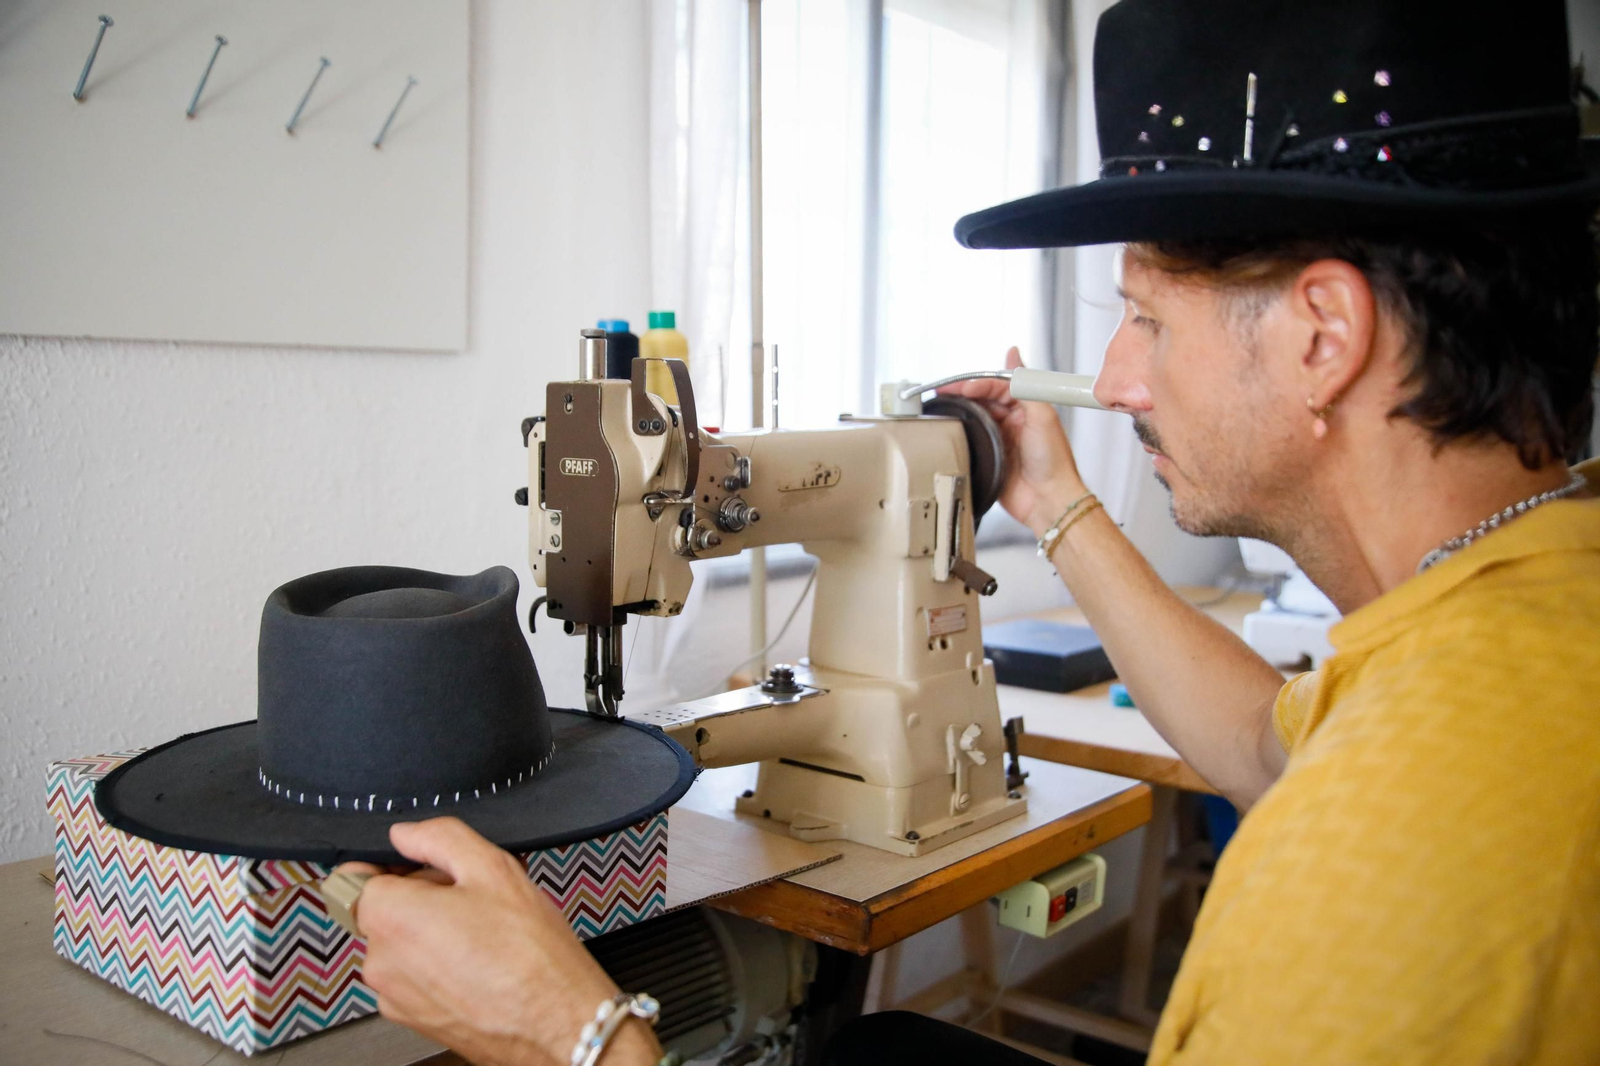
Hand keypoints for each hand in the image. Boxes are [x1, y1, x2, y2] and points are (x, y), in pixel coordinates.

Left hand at [337, 818, 661, 1065]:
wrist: (556, 1022)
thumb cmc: (530, 954)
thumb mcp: (493, 868)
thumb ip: (440, 838)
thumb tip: (406, 834)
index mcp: (392, 917)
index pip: (355, 878)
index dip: (394, 868)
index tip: (422, 872)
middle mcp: (381, 962)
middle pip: (382, 912)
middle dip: (419, 900)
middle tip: (470, 901)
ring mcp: (395, 998)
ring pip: (400, 947)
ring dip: (430, 935)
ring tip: (483, 937)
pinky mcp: (413, 1021)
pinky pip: (414, 979)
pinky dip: (438, 968)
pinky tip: (481, 964)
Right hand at [942, 347, 1087, 535]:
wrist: (1048, 501)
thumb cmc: (1054, 462)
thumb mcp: (1042, 416)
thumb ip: (1026, 385)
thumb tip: (1013, 354)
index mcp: (1026, 407)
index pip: (997, 385)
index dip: (977, 383)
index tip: (961, 387)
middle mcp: (1012, 420)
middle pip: (982, 398)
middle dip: (962, 393)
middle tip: (942, 392)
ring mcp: (999, 438)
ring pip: (974, 416)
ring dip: (958, 409)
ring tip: (940, 405)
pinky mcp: (989, 457)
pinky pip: (970, 439)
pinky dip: (958, 432)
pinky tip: (948, 428)